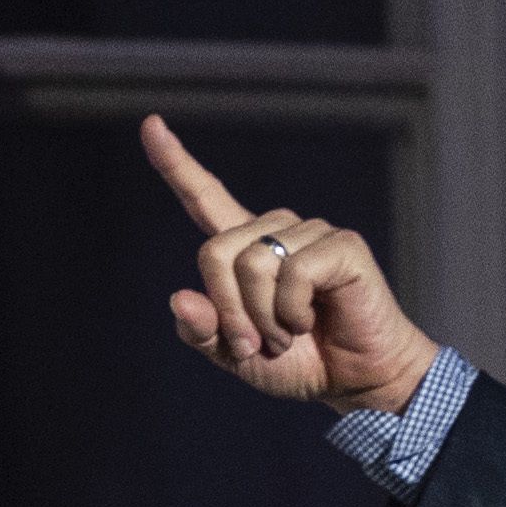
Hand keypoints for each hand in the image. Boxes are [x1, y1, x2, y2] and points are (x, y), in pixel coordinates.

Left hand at [139, 114, 438, 413]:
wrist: (354, 380)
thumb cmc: (298, 362)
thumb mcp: (236, 356)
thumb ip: (203, 332)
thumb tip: (179, 299)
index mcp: (244, 249)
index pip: (204, 198)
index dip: (176, 164)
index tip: (151, 126)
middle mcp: (275, 230)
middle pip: (215, 252)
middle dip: (228, 310)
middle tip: (255, 343)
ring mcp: (309, 232)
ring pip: (253, 265)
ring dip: (264, 319)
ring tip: (289, 334)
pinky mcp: (340, 244)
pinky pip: (293, 273)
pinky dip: (293, 313)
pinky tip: (312, 321)